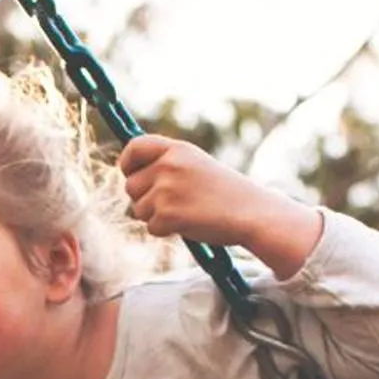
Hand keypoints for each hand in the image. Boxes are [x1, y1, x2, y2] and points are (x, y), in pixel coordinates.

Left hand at [118, 135, 299, 252]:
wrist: (252, 212)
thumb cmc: (226, 193)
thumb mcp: (197, 166)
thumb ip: (168, 165)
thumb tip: (132, 177)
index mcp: (177, 149)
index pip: (134, 147)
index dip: (127, 163)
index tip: (130, 173)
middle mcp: (168, 165)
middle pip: (131, 185)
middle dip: (144, 198)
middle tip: (171, 204)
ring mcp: (166, 189)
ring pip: (138, 209)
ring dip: (156, 217)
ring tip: (186, 213)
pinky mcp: (168, 214)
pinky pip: (151, 227)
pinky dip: (166, 231)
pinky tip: (189, 224)